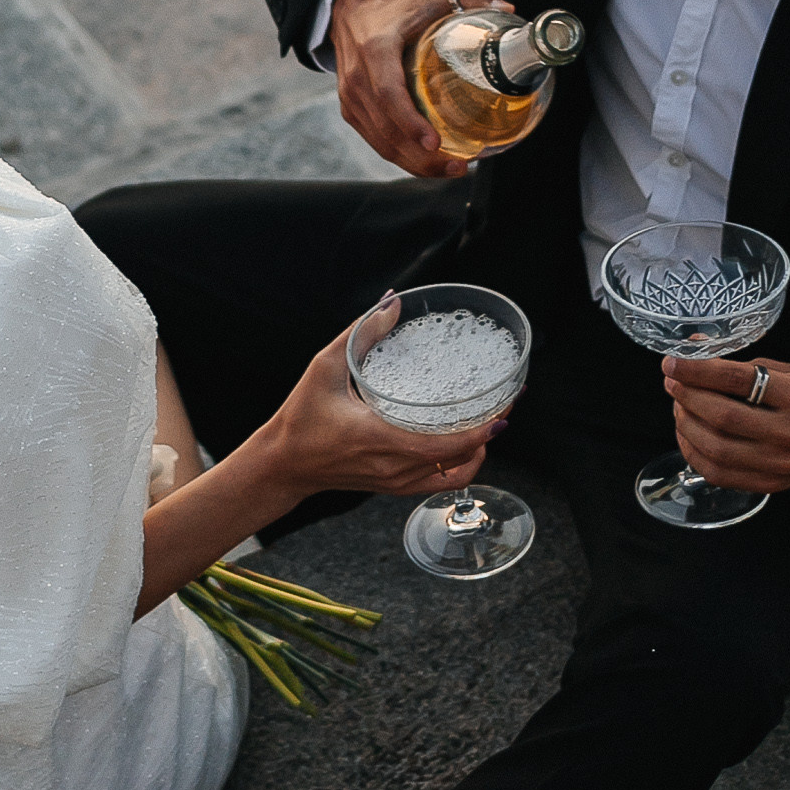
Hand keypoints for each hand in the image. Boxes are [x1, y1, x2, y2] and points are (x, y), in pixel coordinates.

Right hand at [267, 319, 503, 500]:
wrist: (283, 464)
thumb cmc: (301, 416)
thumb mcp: (324, 367)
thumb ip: (361, 333)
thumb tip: (392, 301)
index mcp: (379, 439)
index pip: (444, 446)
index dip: (480, 431)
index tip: (503, 410)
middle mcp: (393, 466)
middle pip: (460, 460)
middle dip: (490, 433)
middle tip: (506, 404)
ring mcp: (395, 481)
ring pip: (454, 475)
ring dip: (478, 451)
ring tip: (489, 423)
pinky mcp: (393, 488)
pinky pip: (439, 483)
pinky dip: (459, 466)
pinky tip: (464, 444)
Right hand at [327, 0, 497, 179]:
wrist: (349, 8)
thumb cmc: (396, 6)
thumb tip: (506, 11)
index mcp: (375, 49)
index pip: (387, 93)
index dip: (410, 121)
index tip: (435, 142)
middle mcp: (356, 78)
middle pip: (386, 129)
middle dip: (422, 156)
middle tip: (459, 166)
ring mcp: (350, 98)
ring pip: (381, 142)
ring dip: (415, 163)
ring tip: (452, 169)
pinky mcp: (351, 110)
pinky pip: (377, 141)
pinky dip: (404, 157)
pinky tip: (431, 163)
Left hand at [664, 356, 789, 494]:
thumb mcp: (787, 370)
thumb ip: (740, 364)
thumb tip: (694, 350)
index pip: (739, 380)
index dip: (699, 370)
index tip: (674, 361)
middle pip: (724, 417)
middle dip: (688, 396)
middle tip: (672, 381)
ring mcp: (780, 463)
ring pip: (716, 448)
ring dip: (686, 424)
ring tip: (679, 406)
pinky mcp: (770, 483)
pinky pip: (719, 473)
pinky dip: (694, 452)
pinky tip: (688, 433)